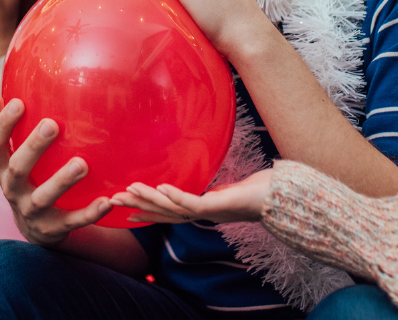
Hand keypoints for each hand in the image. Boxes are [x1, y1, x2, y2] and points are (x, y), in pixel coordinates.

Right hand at [0, 97, 112, 246]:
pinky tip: (107, 201)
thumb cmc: (25, 179)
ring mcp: (32, 211)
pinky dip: (89, 213)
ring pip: (45, 197)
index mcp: (2, 168)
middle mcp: (13, 190)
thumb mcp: (10, 158)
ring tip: (82, 163)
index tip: (19, 102)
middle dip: (34, 147)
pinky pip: (72, 221)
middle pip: (19, 169)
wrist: (34, 228)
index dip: (3, 124)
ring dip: (62, 180)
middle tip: (51, 124)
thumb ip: (2, 130)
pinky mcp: (53, 228)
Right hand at [110, 168, 275, 224]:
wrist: (284, 196)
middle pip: (163, 213)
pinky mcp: (219, 206)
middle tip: (113, 201)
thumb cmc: (262, 189)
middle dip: (138, 207)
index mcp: (203, 209)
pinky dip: (175, 196)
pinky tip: (161, 187)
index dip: (146, 212)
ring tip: (129, 190)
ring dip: (149, 200)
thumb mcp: (233, 187)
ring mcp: (210, 211)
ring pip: (172, 208)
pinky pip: (192, 202)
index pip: (168, 212)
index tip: (125, 211)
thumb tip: (214, 183)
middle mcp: (203, 214)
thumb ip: (219, 187)